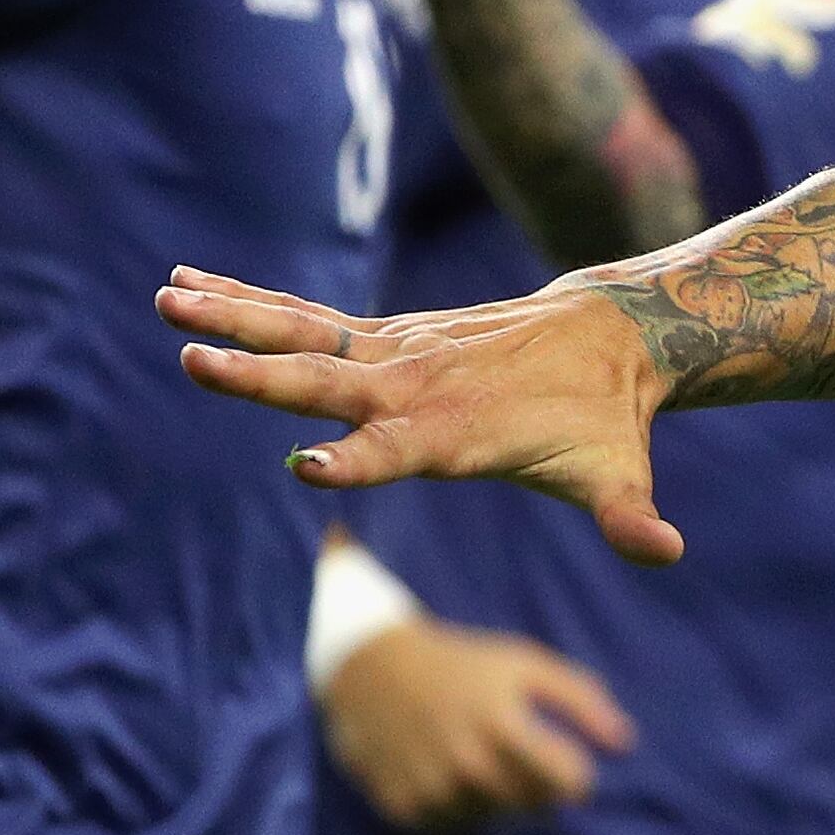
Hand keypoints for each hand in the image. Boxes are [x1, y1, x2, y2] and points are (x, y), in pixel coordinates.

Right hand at [159, 269, 685, 565]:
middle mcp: (420, 387)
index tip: (306, 466)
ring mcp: (398, 354)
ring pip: (305, 335)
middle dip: (263, 379)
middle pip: (331, 384)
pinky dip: (249, 300)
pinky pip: (307, 319)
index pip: (400, 451)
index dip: (359, 462)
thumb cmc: (607, 423)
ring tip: (166, 300)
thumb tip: (669, 550)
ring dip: (235, 318)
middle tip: (193, 361)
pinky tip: (187, 283)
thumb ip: (633, 518)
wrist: (615, 336)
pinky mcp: (385, 336)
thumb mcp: (620, 474)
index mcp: (460, 431)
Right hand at [322, 617, 636, 829]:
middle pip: (533, 807)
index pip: (566, 782)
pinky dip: (464, 813)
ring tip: (488, 765)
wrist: (374, 672)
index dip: (578, 778)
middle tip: (527, 763)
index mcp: (502, 725)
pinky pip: (454, 830)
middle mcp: (465, 764)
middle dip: (542, 790)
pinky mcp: (402, 809)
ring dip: (503, 802)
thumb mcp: (528, 664)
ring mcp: (430, 790)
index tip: (571, 768)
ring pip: (494, 821)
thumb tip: (624, 744)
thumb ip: (582, 700)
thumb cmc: (464, 666)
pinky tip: (456, 780)